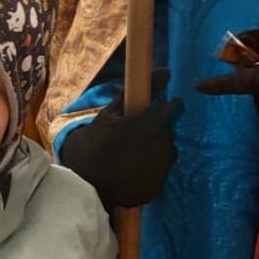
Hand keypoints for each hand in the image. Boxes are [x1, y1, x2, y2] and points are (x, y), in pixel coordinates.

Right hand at [59, 90, 183, 208]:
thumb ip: (142, 92)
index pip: (175, 108)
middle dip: (155, 131)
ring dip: (154, 151)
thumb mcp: (110, 114)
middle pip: (168, 132)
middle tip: (131, 136)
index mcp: (155, 123)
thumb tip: (166, 70)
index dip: (165, 108)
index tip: (153, 112)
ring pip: (166, 153)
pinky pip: (159, 173)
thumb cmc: (92, 145)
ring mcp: (163, 169)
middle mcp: (165, 146)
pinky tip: (129, 172)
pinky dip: (149, 172)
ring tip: (129, 156)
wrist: (82, 186)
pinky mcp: (158, 188)